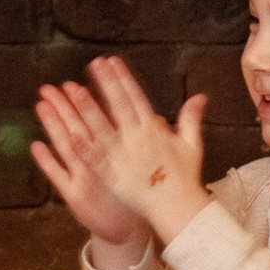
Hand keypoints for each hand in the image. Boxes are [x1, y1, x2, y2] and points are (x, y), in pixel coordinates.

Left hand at [34, 56, 209, 252]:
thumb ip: (191, 118)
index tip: (112, 61)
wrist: (178, 208)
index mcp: (153, 131)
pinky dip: (83, 148)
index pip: (136, 98)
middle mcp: (137, 141)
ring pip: (102, 129)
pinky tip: (69, 134)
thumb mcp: (191, 145)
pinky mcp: (113, 177)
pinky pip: (95, 161)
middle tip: (92, 64)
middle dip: (105, 85)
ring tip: (73, 90)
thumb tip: (200, 96)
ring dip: (88, 109)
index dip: (123, 79)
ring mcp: (123, 159)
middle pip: (118, 107)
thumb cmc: (184, 178)